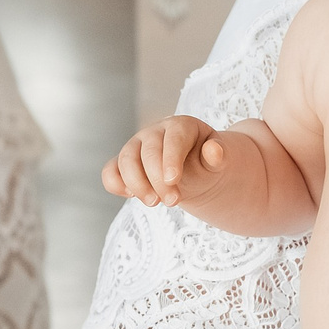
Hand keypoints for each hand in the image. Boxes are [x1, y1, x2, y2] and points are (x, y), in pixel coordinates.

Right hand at [103, 114, 223, 206]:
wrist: (194, 170)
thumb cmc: (205, 162)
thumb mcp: (217, 160)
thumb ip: (217, 156)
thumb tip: (214, 151)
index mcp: (180, 126)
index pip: (173, 139)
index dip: (171, 160)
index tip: (173, 181)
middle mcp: (154, 132)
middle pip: (148, 152)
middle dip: (157, 179)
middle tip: (173, 202)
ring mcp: (136, 145)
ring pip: (125, 160)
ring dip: (136, 184)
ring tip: (154, 203)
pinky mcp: (123, 163)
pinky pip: (110, 171)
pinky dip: (115, 183)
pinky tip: (130, 196)